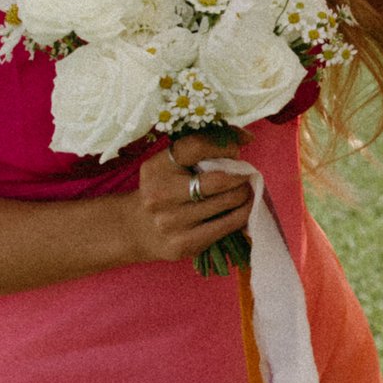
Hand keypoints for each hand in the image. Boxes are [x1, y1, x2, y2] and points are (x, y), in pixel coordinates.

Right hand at [120, 134, 256, 266]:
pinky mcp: (184, 244)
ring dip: (245, 194)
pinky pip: (228, 225)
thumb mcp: (171, 163)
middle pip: (219, 179)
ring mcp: (171, 222)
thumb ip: (203, 146)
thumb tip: (246, 138)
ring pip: (228, 202)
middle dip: (241, 175)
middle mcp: (160, 194)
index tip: (238, 147)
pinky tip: (242, 209)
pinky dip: (243, 214)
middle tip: (246, 175)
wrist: (137, 229)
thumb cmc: (165, 188)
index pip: (197, 146)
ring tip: (246, 191)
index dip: (225, 144)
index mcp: (156, 168)